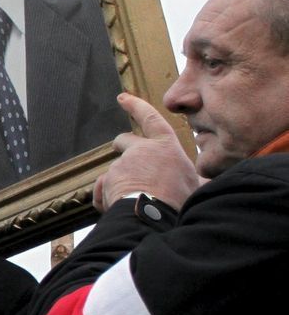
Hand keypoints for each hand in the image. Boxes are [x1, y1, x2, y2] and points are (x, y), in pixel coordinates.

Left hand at [96, 93, 201, 209]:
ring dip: (120, 182)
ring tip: (134, 200)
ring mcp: (121, 165)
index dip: (137, 107)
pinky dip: (106, 198)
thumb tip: (211, 181)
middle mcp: (140, 151)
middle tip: (119, 148)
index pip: (151, 119)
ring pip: (115, 170)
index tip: (123, 98)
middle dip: (121, 144)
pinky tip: (117, 208)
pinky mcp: (106, 180)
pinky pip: (102, 189)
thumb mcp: (196, 186)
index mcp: (165, 147)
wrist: (155, 217)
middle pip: (124, 141)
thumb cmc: (180, 201)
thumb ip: (197, 180)